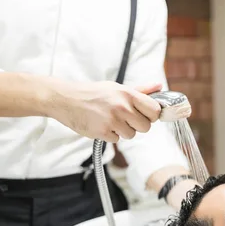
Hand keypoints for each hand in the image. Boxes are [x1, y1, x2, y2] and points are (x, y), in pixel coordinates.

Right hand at [48, 81, 163, 142]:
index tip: (144, 115)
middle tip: (124, 118)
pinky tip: (101, 124)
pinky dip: (110, 135)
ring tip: (110, 120)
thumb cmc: (93, 93)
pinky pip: (117, 139)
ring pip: (131, 135)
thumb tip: (159, 86)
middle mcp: (122, 106)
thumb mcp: (116, 88)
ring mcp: (112, 120)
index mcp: (127, 94)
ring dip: (123, 130)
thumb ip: (140, 90)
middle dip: (137, 125)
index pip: (155, 111)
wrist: (65, 99)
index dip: (151, 115)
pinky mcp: (102, 132)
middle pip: (146, 127)